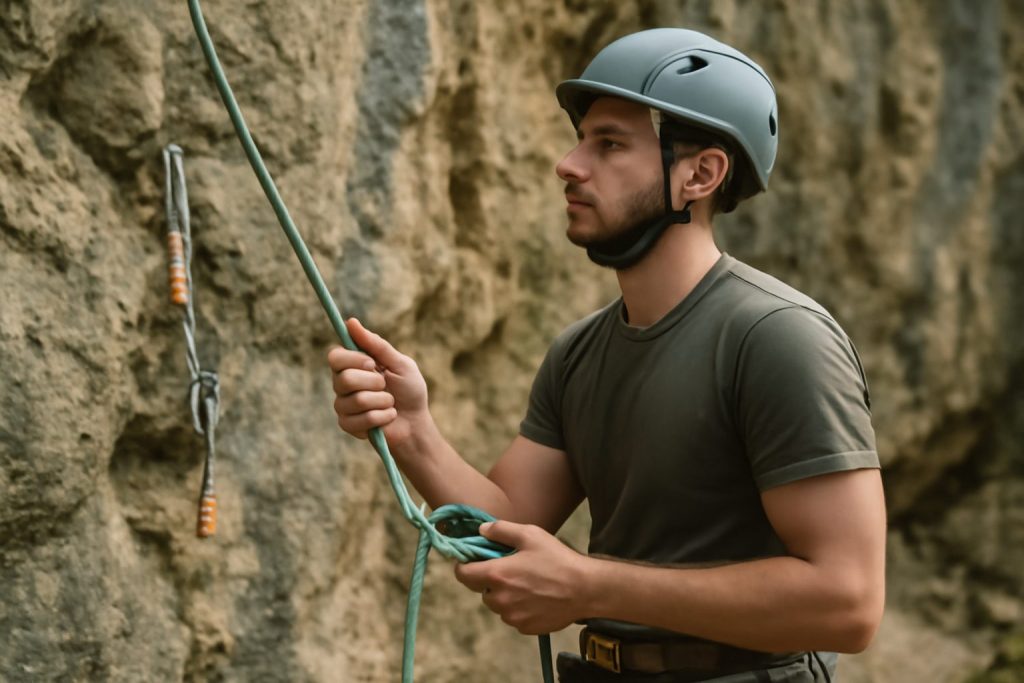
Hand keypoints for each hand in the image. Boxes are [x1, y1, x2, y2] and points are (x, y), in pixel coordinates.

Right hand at [327, 318, 428, 449]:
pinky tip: (387, 417)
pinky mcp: (347, 424)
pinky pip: (361, 420)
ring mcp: (343, 404)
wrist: (416, 422)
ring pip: (356, 400)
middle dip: (374, 383)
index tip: (372, 363)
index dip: (352, 359)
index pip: (334, 356)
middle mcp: (342, 383)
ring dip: (383, 401)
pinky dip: (382, 417)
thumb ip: (376, 345)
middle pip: (344, 379)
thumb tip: (350, 322)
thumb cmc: (409, 390)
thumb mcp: (399, 363)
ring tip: (390, 403)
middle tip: (386, 386)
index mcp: (353, 365)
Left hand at [454, 521, 590, 634]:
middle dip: (489, 580)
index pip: (463, 574)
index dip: (464, 565)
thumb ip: (501, 530)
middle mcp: (500, 599)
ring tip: (527, 583)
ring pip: (497, 605)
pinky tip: (536, 597)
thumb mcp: (530, 535)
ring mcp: (512, 617)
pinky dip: (518, 608)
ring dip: (504, 595)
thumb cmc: (557, 559)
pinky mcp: (525, 627)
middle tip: (510, 569)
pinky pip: (513, 617)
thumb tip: (481, 530)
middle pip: (481, 590)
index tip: (474, 560)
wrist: (585, 589)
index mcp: (496, 575)